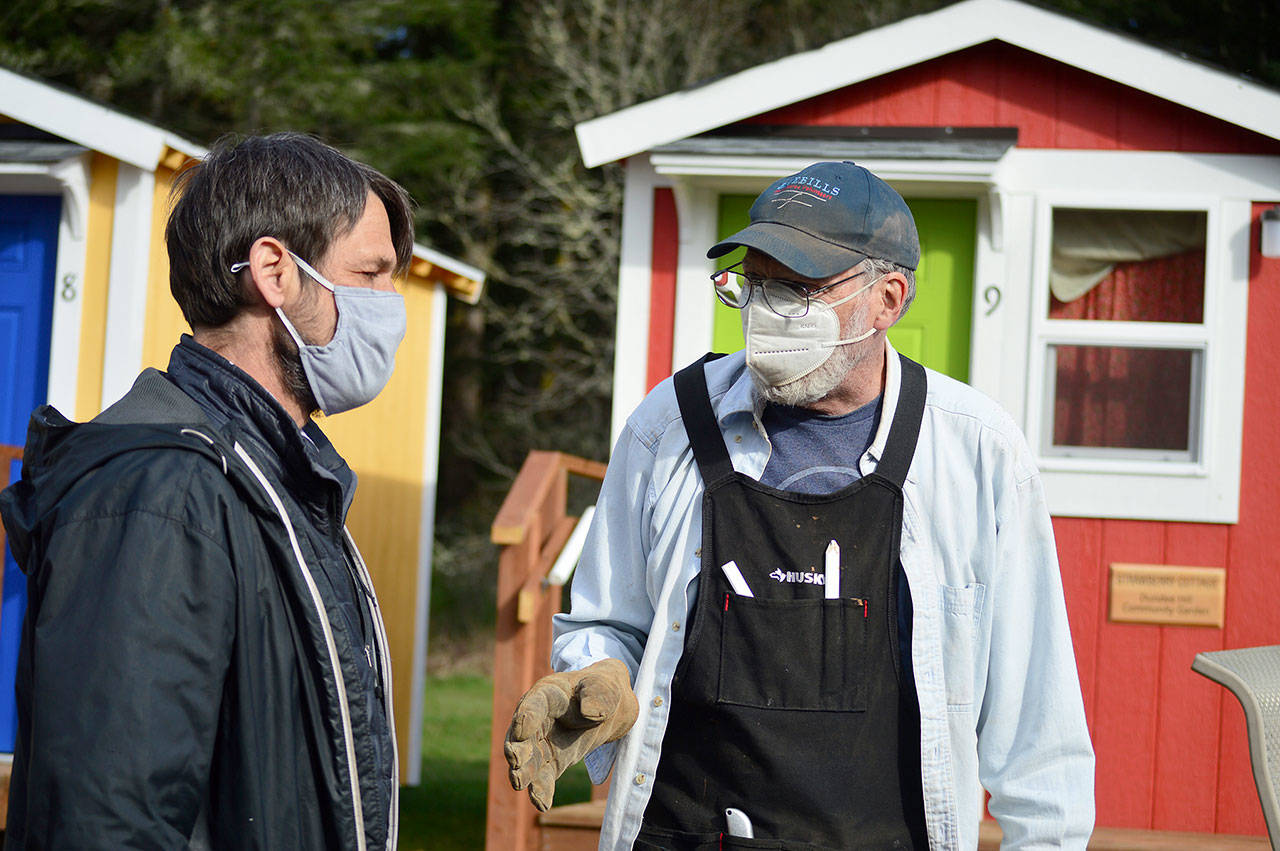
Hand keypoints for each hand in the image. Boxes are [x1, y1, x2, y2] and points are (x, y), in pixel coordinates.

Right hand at [504, 658, 637, 810]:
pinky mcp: (552, 761)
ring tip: (519, 784)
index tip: (521, 729)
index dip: (527, 716)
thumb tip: (590, 713)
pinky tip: (542, 805)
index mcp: (547, 694)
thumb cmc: (601, 689)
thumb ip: (597, 696)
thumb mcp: (604, 686)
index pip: (533, 704)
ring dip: (523, 773)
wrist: (608, 707)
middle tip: (514, 760)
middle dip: (517, 748)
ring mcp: (542, 742)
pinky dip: (541, 791)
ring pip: (527, 760)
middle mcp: (537, 720)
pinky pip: (544, 777)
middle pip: (522, 735)